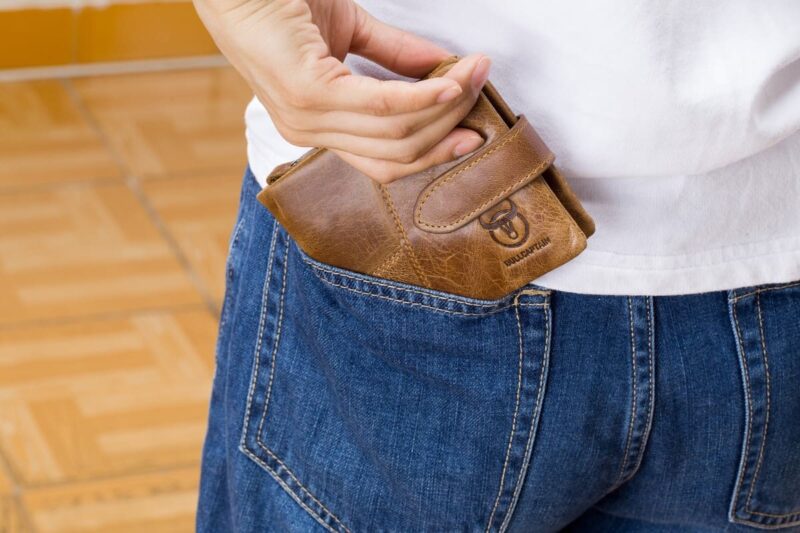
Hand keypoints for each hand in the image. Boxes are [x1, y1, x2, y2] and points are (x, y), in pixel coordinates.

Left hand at [193, 0, 489, 182]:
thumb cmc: (282, 0)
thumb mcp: (353, 32)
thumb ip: (398, 58)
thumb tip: (448, 74)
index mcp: (318, 127)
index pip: (385, 161)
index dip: (434, 151)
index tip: (473, 130)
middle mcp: (309, 133)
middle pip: (399, 153)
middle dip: (448, 124)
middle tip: (480, 87)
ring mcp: (307, 119)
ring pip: (396, 134)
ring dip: (445, 105)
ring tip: (473, 75)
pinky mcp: (309, 94)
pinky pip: (383, 106)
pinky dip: (423, 96)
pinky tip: (450, 81)